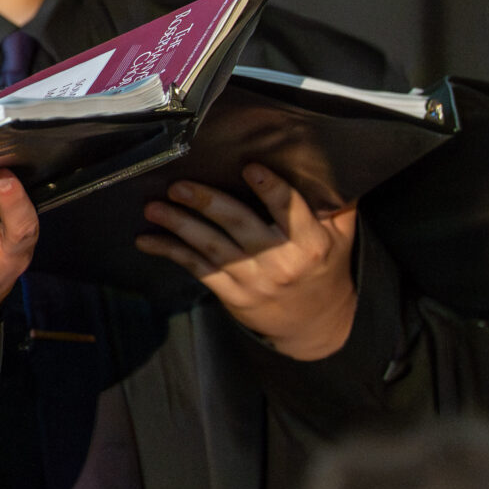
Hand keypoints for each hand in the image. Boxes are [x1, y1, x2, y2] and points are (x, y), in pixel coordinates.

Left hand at [136, 164, 358, 359]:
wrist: (315, 325)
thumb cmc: (325, 269)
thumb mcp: (341, 238)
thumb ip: (336, 204)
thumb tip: (333, 163)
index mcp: (310, 242)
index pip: (289, 209)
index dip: (270, 188)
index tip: (249, 167)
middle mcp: (279, 260)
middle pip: (239, 224)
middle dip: (207, 203)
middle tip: (179, 186)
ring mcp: (253, 279)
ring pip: (211, 246)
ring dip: (179, 225)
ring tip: (153, 208)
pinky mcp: (232, 294)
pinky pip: (197, 269)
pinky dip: (170, 252)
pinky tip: (147, 240)